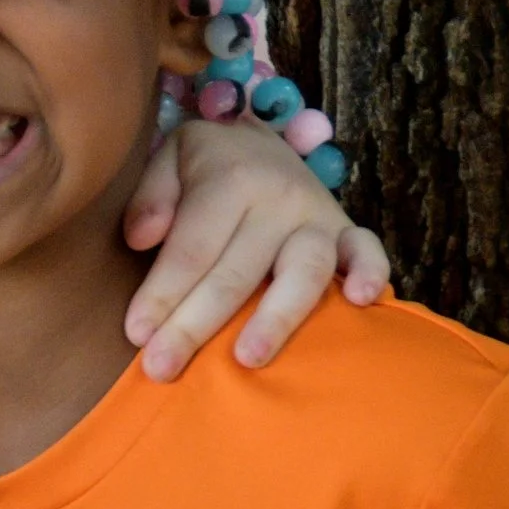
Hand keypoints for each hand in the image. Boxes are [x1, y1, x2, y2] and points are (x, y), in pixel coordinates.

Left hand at [121, 120, 390, 380]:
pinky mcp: (348, 230)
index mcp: (230, 179)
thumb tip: (141, 240)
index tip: (136, 334)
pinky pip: (368, 251)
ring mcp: (319, 215)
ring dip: (275, 319)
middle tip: (162, 368)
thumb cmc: (203, 165)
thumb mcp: (167, 160)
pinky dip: (372, 273)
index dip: (162, 293)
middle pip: (235, 273)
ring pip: (302, 272)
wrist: (258, 140)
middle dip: (194, 325)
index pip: (192, 249)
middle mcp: (279, 198)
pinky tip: (358, 303)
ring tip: (246, 360)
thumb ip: (149, 197)